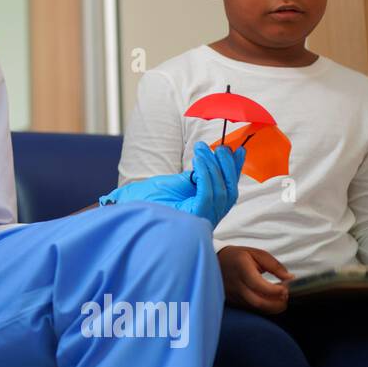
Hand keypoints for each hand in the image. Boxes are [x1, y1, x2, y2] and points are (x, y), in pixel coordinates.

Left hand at [100, 143, 244, 227]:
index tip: (239, 150)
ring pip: (221, 192)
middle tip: (219, 147)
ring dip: (213, 166)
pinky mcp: (194, 218)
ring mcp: (202, 219)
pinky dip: (206, 176)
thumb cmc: (148, 202)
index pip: (228, 188)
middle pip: (230, 191)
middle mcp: (208, 216)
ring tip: (203, 149)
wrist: (128, 215)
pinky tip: (199, 162)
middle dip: (227, 166)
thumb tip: (207, 160)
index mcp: (207, 210)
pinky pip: (208, 195)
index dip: (236, 169)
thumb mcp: (175, 184)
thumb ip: (194, 176)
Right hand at [218, 245, 292, 313]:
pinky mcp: (234, 302)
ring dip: (272, 306)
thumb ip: (275, 266)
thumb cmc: (237, 257)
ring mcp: (234, 295)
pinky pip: (252, 308)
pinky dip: (264, 306)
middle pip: (259, 303)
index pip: (259, 285)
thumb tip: (290, 279)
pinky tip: (269, 299)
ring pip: (256, 309)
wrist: (213, 262)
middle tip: (285, 296)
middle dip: (277, 304)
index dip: (276, 290)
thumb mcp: (257, 254)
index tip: (286, 287)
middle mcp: (236, 285)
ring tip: (279, 297)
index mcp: (242, 269)